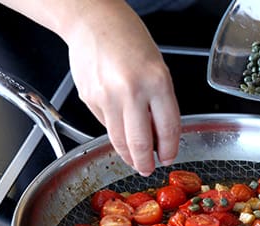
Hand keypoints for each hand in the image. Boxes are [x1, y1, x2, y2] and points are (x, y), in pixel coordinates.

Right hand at [65, 1, 180, 175]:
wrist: (93, 22)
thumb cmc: (129, 40)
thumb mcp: (158, 69)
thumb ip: (161, 104)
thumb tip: (160, 138)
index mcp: (156, 81)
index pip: (168, 129)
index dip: (169, 150)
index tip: (168, 158)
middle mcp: (131, 91)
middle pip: (140, 143)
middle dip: (146, 163)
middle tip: (148, 169)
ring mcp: (106, 96)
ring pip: (119, 140)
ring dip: (128, 156)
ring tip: (134, 160)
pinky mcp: (89, 99)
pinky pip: (105, 125)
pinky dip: (114, 132)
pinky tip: (119, 126)